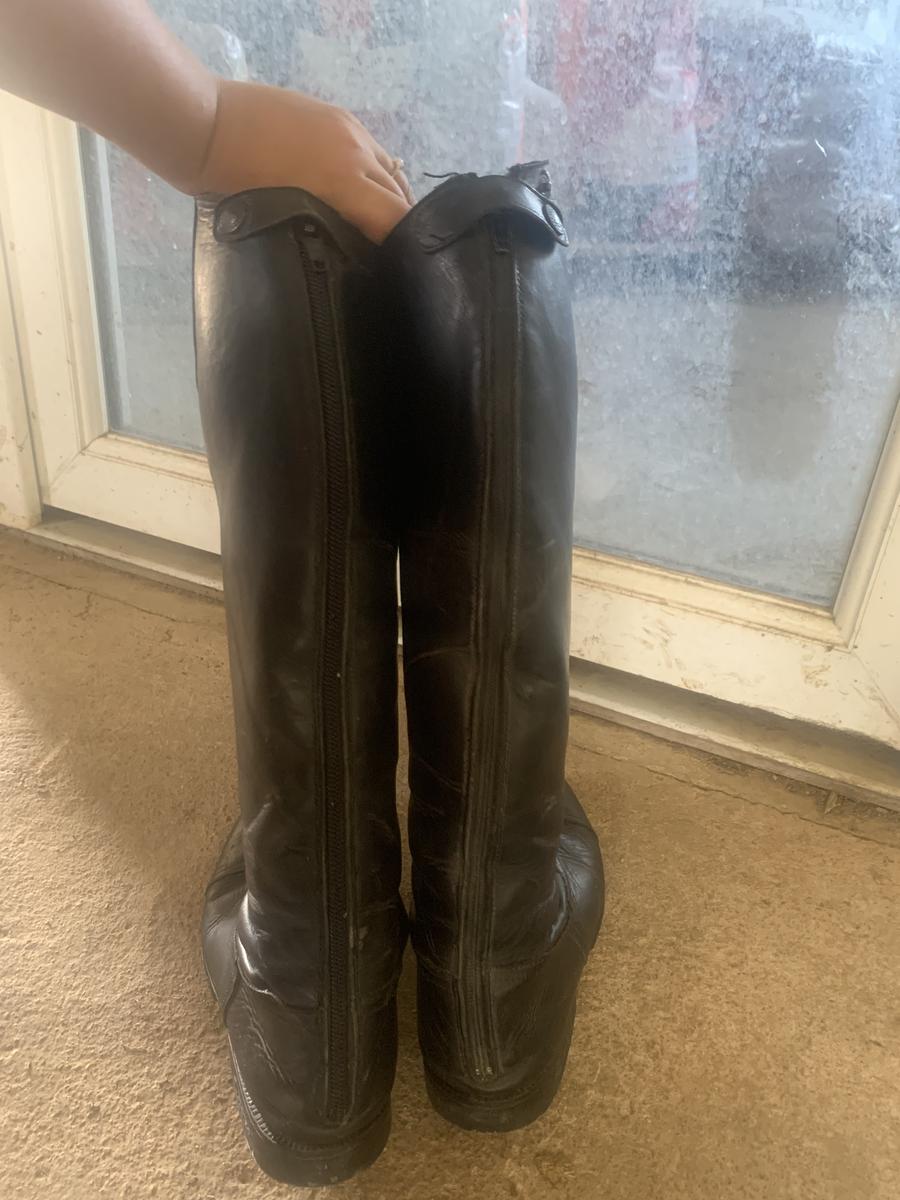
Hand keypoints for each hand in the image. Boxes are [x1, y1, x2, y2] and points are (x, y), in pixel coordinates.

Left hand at [190, 80, 411, 242]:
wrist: (202, 123)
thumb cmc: (230, 181)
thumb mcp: (281, 218)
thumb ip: (325, 230)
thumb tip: (348, 248)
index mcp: (345, 180)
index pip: (396, 219)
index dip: (401, 246)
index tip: (395, 269)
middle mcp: (356, 151)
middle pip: (398, 194)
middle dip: (398, 222)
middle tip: (387, 251)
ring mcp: (347, 128)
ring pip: (388, 169)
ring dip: (387, 195)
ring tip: (377, 220)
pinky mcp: (333, 114)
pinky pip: (369, 148)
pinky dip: (371, 172)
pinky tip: (356, 186)